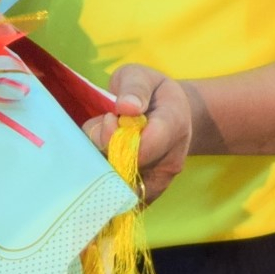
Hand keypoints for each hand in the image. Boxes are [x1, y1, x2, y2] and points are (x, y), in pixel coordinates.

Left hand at [82, 63, 192, 203]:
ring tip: (103, 144)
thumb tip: (126, 107)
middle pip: (129, 169)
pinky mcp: (149, 192)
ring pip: (122, 186)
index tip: (108, 116)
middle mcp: (171, 158)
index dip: (116, 135)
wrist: (169, 114)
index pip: (145, 145)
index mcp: (174, 124)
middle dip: (105, 152)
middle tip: (101, 131)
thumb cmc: (150, 91)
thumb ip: (134, 88)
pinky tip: (100, 162)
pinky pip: (123, 198)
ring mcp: (161, 179)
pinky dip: (105, 184)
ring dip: (102, 168)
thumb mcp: (141, 76)